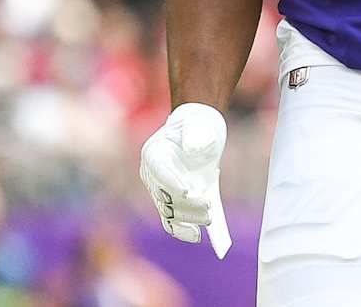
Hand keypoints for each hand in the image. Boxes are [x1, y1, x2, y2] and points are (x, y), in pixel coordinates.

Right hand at [139, 102, 232, 257]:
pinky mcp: (171, 201)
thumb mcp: (200, 124)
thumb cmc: (199, 124)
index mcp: (153, 153)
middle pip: (165, 195)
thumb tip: (194, 148)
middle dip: (186, 205)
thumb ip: (196, 133)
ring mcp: (160, 190)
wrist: (198, 130)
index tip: (188, 192)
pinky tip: (195, 236)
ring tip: (208, 220)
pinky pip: (170, 221)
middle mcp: (151, 174)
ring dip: (188, 219)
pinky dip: (181, 230)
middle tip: (208, 209)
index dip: (172, 183)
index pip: (159, 171)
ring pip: (169, 212)